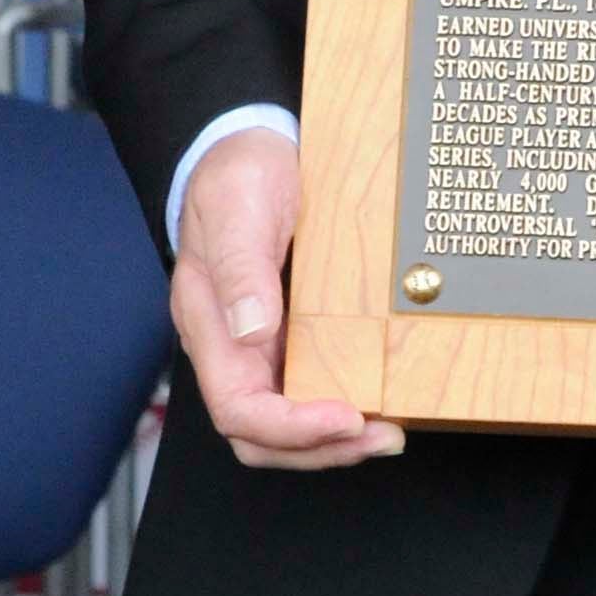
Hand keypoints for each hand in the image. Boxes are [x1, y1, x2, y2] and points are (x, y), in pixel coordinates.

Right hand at [170, 127, 397, 467]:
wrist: (247, 146)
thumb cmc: (236, 173)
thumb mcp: (237, 206)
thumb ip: (241, 268)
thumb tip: (253, 334)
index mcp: (208, 323)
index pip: (236, 407)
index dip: (290, 428)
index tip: (345, 417)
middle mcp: (230, 346)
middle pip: (259, 435)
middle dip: (318, 449)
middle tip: (382, 437)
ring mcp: (259, 345)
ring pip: (284, 426)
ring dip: (335, 441)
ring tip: (387, 433)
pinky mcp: (288, 336)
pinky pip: (308, 392)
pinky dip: (342, 411)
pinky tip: (379, 401)